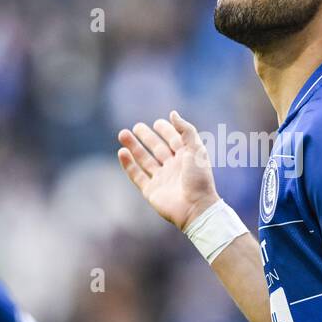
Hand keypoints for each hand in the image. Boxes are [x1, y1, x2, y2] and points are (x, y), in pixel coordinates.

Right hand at [117, 111, 219, 230]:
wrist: (196, 208)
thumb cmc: (199, 179)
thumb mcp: (196, 150)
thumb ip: (186, 130)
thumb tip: (172, 113)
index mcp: (186, 158)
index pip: (174, 140)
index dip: (167, 131)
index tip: (158, 123)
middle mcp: (173, 168)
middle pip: (157, 149)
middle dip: (146, 137)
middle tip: (136, 127)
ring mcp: (161, 179)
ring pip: (144, 160)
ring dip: (134, 148)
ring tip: (123, 134)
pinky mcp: (151, 191)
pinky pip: (137, 176)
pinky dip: (129, 165)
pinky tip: (121, 152)